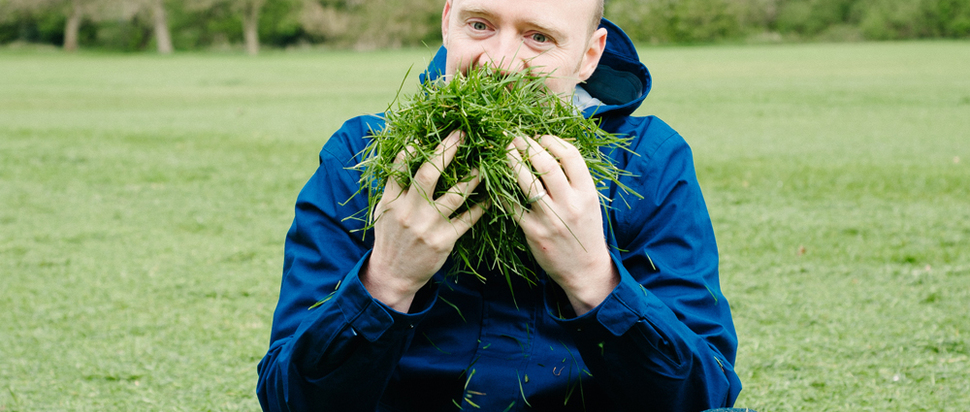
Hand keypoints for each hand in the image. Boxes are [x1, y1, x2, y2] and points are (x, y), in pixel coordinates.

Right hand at [363, 130, 485, 312]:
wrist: (393, 274)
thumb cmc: (390, 238)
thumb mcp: (384, 210)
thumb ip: (394, 186)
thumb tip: (406, 156)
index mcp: (392, 200)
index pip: (399, 167)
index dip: (411, 149)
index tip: (424, 134)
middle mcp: (409, 210)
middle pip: (428, 173)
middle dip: (447, 150)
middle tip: (461, 133)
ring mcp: (428, 226)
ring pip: (455, 195)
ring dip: (472, 177)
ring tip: (485, 164)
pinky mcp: (444, 241)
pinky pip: (467, 219)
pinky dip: (480, 207)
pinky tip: (490, 197)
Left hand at [507, 135, 618, 315]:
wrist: (586, 269)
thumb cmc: (586, 231)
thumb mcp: (589, 202)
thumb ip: (575, 179)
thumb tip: (551, 150)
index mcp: (586, 192)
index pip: (570, 155)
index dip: (553, 140)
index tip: (540, 137)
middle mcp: (569, 203)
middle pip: (546, 163)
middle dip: (527, 145)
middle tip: (516, 139)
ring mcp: (550, 218)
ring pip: (526, 182)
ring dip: (512, 161)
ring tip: (505, 151)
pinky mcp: (533, 232)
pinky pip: (512, 206)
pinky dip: (502, 191)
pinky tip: (496, 182)